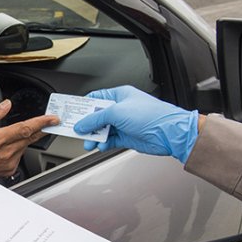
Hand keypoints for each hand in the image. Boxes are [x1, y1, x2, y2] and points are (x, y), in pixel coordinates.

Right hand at [0, 100, 58, 177]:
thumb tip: (6, 105)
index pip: (25, 128)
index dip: (42, 122)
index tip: (53, 118)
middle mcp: (6, 152)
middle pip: (30, 137)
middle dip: (42, 128)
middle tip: (51, 122)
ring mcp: (9, 162)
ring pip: (24, 146)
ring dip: (24, 138)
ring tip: (9, 136)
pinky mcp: (9, 169)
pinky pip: (19, 155)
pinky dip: (16, 148)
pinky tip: (4, 148)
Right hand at [73, 85, 199, 162]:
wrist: (169, 133)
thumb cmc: (151, 115)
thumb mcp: (117, 112)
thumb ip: (95, 119)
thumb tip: (81, 125)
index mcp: (120, 96)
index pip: (95, 98)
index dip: (83, 106)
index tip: (72, 113)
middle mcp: (121, 109)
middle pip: (96, 116)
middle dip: (87, 125)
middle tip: (77, 131)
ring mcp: (124, 123)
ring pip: (101, 130)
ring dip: (94, 137)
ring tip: (90, 143)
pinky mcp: (127, 137)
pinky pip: (109, 140)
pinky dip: (103, 144)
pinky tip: (101, 146)